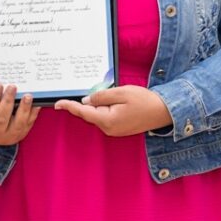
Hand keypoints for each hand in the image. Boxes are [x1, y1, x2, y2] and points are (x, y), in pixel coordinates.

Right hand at [0, 83, 39, 144]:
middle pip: (2, 118)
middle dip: (8, 101)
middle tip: (12, 87)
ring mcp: (10, 135)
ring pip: (18, 123)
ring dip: (23, 108)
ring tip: (27, 96)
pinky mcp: (21, 134)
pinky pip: (28, 124)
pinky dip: (33, 113)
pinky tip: (36, 104)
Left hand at [54, 85, 171, 136]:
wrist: (164, 112)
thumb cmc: (145, 101)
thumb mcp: (121, 92)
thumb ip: (101, 96)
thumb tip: (86, 101)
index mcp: (107, 120)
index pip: (83, 112)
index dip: (69, 106)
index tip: (57, 104)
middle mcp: (108, 128)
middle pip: (90, 113)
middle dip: (91, 101)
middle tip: (104, 89)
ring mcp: (114, 130)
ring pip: (99, 114)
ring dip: (101, 103)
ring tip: (117, 95)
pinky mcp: (119, 128)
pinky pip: (106, 116)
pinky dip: (106, 108)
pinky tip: (117, 100)